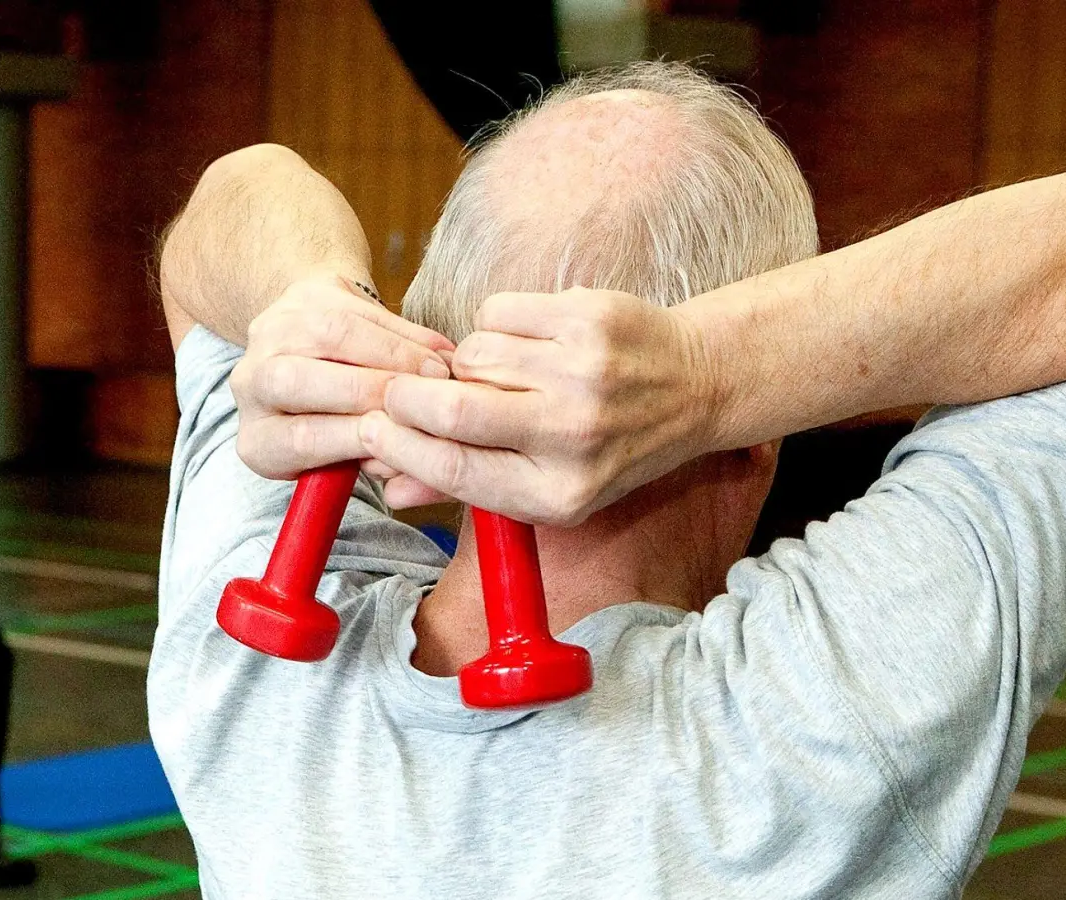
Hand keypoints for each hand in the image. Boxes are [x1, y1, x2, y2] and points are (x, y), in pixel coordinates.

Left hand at [230, 271, 455, 478]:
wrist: (320, 369)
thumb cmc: (342, 430)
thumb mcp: (345, 464)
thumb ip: (370, 465)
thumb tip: (406, 462)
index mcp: (258, 439)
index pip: (298, 439)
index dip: (353, 438)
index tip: (401, 439)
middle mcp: (250, 384)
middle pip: (294, 381)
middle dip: (366, 389)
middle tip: (422, 401)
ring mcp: (271, 333)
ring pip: (328, 334)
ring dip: (392, 353)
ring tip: (436, 373)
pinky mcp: (303, 297)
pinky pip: (355, 309)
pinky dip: (403, 331)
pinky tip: (434, 350)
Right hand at [358, 287, 718, 524]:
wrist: (694, 385)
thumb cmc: (610, 444)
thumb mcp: (550, 486)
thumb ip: (467, 484)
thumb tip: (387, 485)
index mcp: (560, 494)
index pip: (454, 470)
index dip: (399, 447)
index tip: (371, 428)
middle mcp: (574, 438)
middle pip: (453, 411)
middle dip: (408, 398)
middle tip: (398, 391)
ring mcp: (584, 375)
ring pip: (473, 355)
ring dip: (465, 361)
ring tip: (493, 372)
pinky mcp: (589, 320)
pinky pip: (498, 312)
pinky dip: (495, 323)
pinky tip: (525, 339)